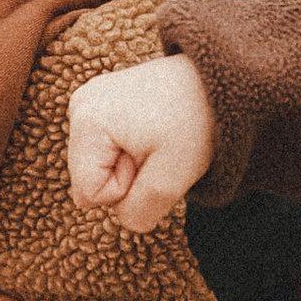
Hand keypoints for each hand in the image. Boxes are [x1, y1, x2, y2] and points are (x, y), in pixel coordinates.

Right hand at [69, 54, 215, 234]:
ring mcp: (90, 99)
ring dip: (132, 162)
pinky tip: (154, 128)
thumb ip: (140, 212)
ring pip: (99, 164)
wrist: (220, 81)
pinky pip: (108, 145)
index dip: (126, 189)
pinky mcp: (104, 99)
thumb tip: (128, 220)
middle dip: (127, 176)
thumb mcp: (171, 179)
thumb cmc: (198, 124)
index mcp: (87, 121)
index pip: (90, 193)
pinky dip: (132, 146)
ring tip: (159, 136)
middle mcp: (79, 105)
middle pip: (89, 179)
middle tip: (159, 147)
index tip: (154, 159)